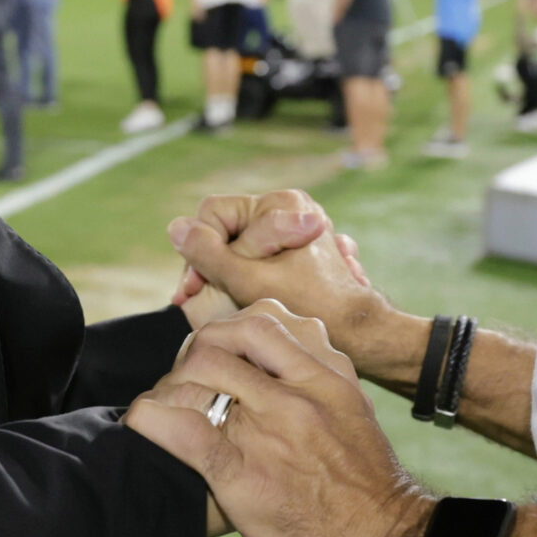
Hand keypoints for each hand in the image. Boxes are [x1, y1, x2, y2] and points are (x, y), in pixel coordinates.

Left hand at [126, 301, 432, 536]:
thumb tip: (289, 363)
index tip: (219, 354)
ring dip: (173, 384)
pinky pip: (187, 431)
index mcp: (329, 379)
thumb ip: (322, 384)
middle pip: (227, 337)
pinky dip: (154, 420)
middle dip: (194, 352)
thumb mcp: (355, 417)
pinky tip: (144, 422)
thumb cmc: (370, 495)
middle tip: (187, 381)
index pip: (267, 319)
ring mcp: (272, 433)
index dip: (228, 330)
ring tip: (172, 407)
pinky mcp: (245, 476)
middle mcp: (300, 396)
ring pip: (202, 372)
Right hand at [169, 191, 387, 362]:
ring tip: (213, 303)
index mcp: (282, 202)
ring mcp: (296, 228)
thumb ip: (207, 254)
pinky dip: (244, 278)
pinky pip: (258, 257)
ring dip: (224, 274)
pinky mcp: (300, 251)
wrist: (359, 333)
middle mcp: (292, 207)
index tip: (194, 288)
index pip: (214, 213)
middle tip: (195, 299)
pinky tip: (234, 301)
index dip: (198, 249)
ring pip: (240, 246)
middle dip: (210, 264)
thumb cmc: (306, 306)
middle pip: (226, 230)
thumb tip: (176, 228)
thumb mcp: (246, 280)